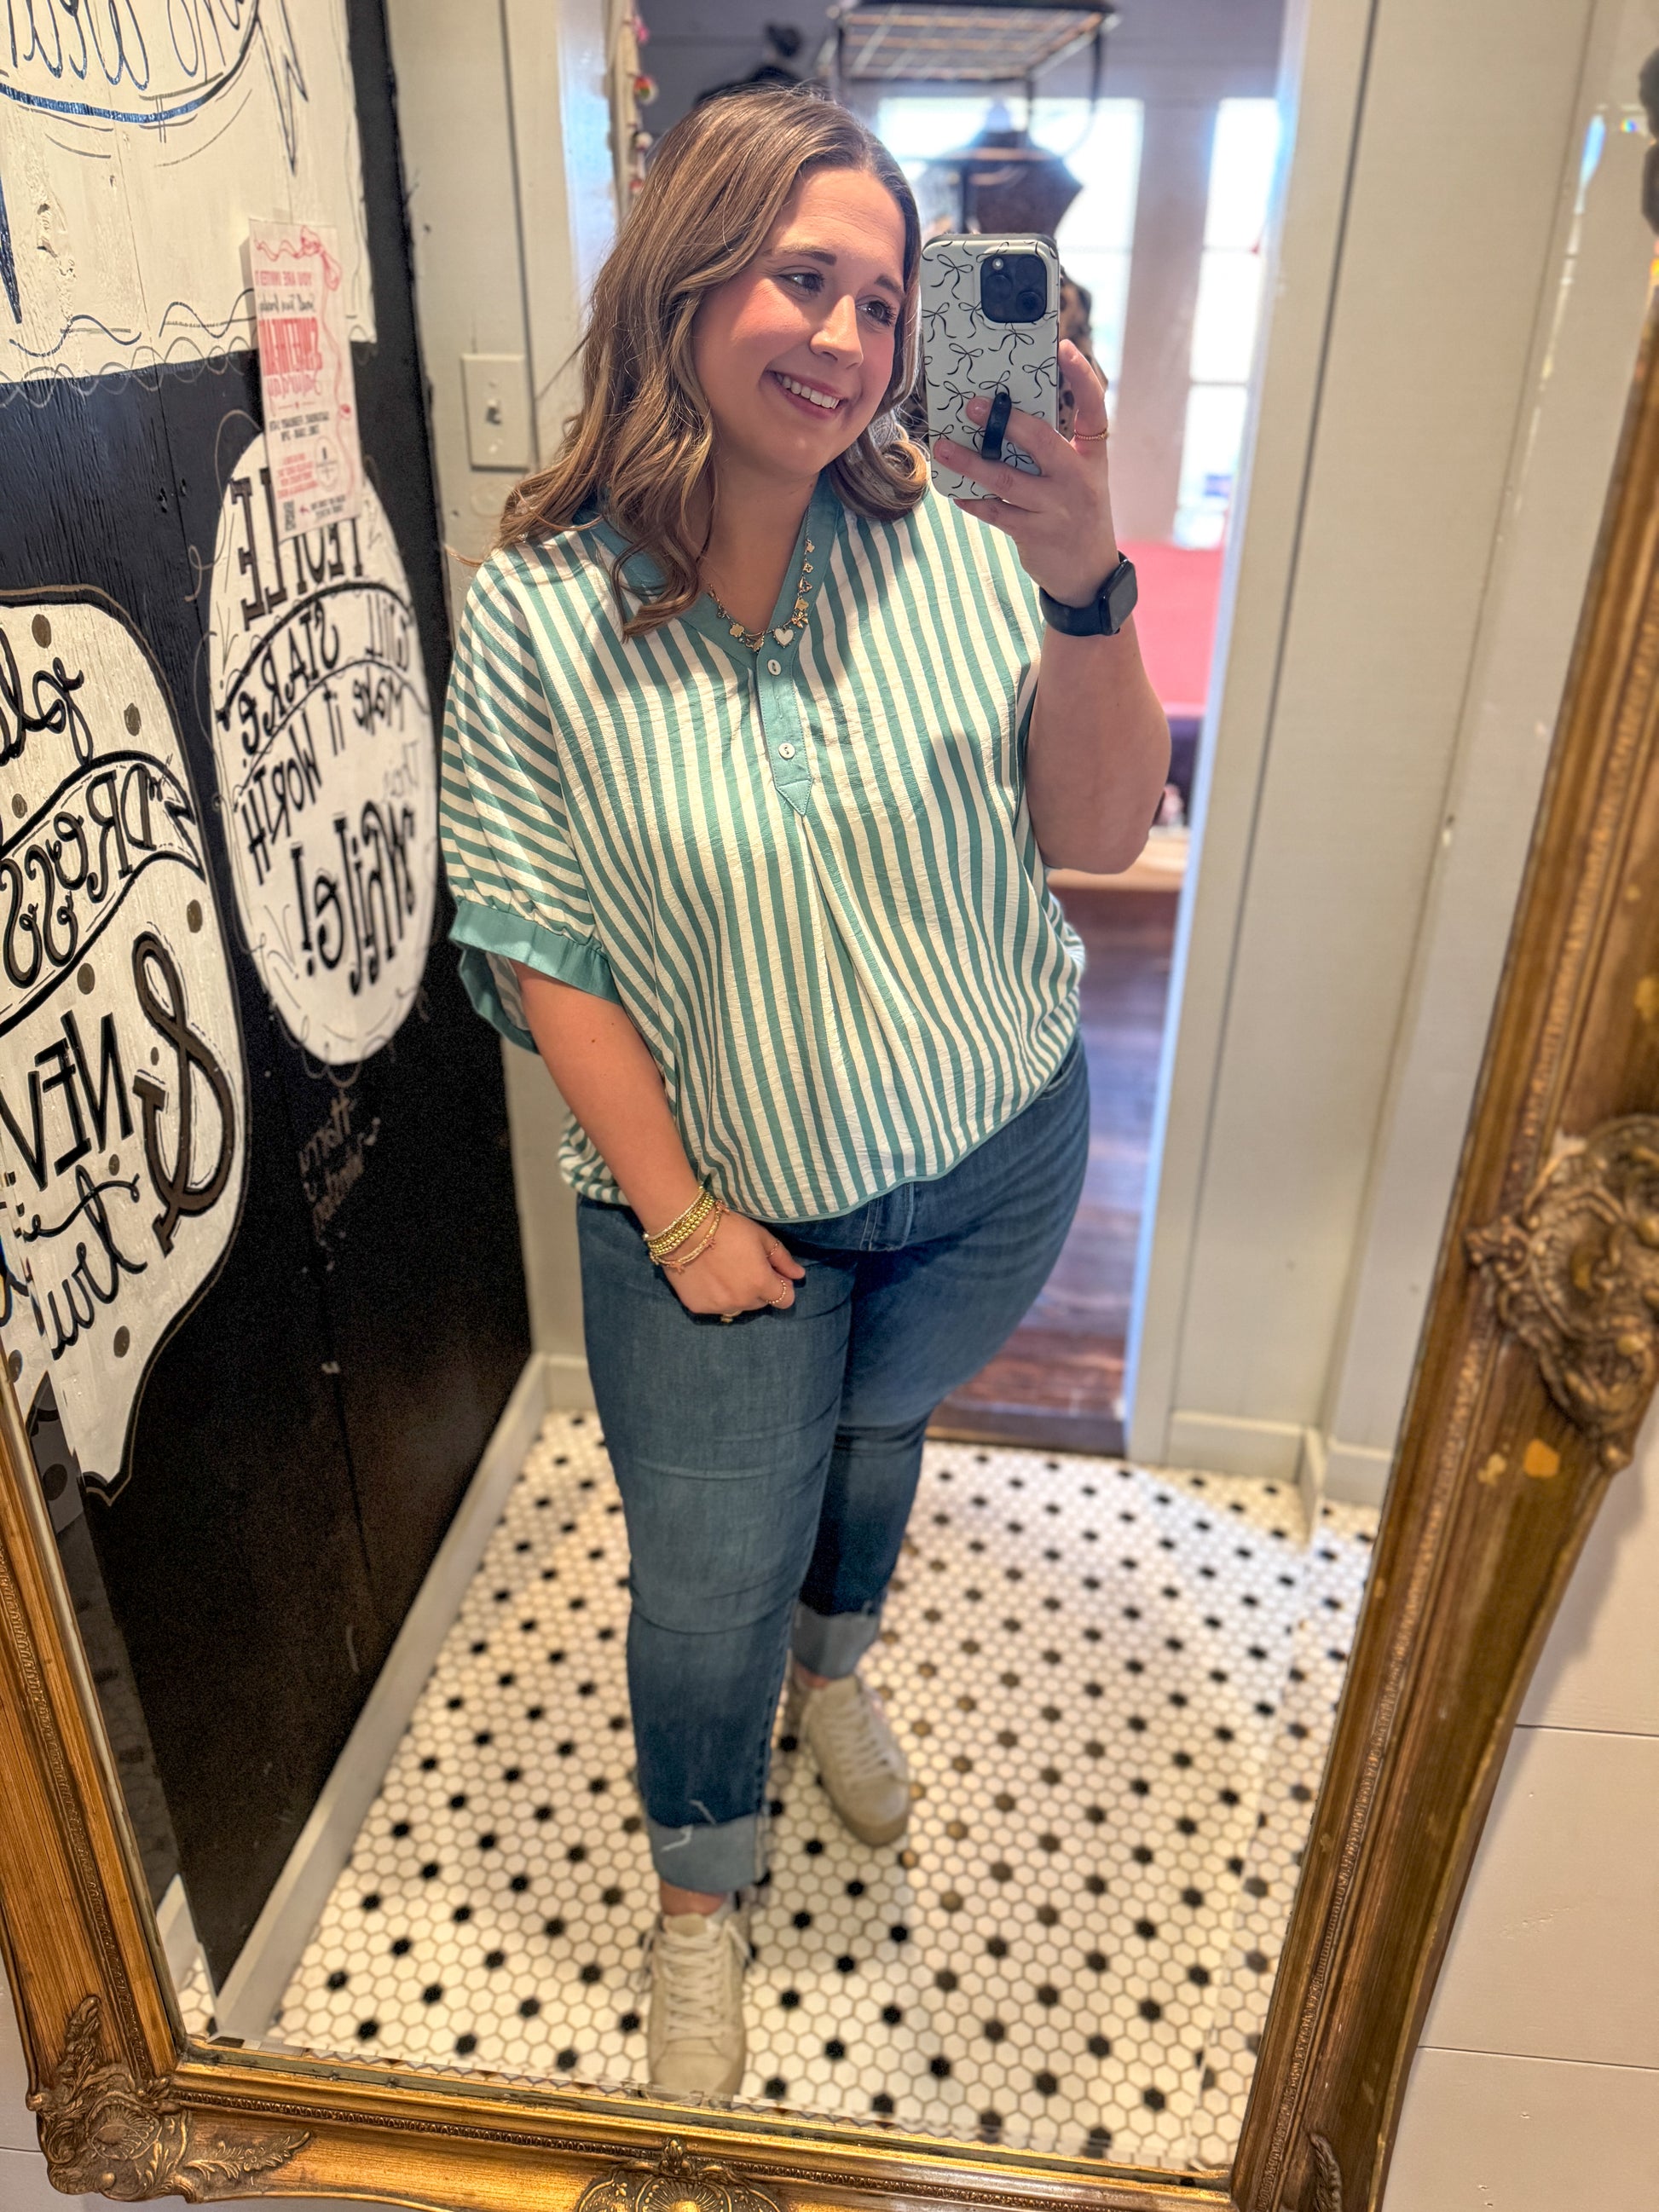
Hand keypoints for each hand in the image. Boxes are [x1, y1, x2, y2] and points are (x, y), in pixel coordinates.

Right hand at [665, 1207, 805, 1317]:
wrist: (684, 1228)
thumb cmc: (727, 1227)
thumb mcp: (761, 1237)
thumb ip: (782, 1259)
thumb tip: (799, 1275)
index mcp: (761, 1284)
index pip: (785, 1300)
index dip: (782, 1286)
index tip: (772, 1274)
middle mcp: (741, 1301)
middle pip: (760, 1303)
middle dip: (758, 1289)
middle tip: (743, 1267)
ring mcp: (718, 1306)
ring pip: (737, 1307)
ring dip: (737, 1295)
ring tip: (724, 1272)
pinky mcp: (697, 1307)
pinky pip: (715, 1306)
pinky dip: (715, 1296)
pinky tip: (707, 1277)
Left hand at [933, 339, 1120, 608]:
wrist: (1089, 574)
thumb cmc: (1077, 512)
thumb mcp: (1079, 476)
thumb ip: (1053, 450)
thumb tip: (1003, 420)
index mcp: (1092, 457)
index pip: (1094, 408)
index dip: (1081, 377)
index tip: (1064, 348)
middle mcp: (1077, 480)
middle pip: (1041, 441)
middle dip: (1006, 422)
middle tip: (974, 406)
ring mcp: (1056, 508)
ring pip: (1006, 480)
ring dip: (971, 463)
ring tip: (944, 447)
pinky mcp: (1034, 534)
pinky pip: (995, 511)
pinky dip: (972, 499)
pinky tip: (954, 489)